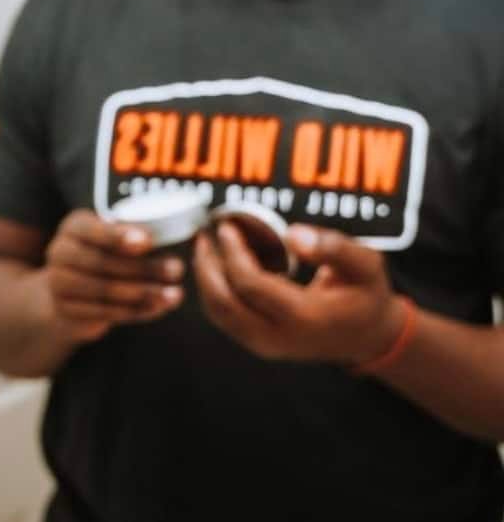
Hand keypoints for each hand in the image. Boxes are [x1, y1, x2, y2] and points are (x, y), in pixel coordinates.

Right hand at [44, 209, 184, 342]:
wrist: (73, 289)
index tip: (147, 242)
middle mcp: (59, 252)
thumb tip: (168, 237)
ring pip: (104, 290)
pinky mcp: (66, 309)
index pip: (92, 229)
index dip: (118, 236)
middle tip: (177, 269)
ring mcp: (58, 283)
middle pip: (102, 262)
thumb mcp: (117, 240)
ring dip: (144, 293)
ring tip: (174, 294)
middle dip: (144, 267)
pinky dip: (134, 311)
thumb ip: (136, 238)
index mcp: (74, 227)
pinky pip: (104, 312)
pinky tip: (157, 308)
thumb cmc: (106, 255)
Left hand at [194, 222, 406, 363]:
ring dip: (205, 277)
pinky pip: (223, 316)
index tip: (227, 227)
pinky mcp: (255, 342)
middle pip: (224, 302)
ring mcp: (264, 345)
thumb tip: (293, 234)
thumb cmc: (365, 295)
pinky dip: (213, 289)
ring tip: (206, 246)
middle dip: (207, 266)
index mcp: (304, 318)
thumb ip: (334, 248)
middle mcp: (278, 337)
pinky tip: (217, 264)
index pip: (251, 285)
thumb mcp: (366, 265)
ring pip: (217, 312)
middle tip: (205, 236)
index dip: (233, 253)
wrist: (367, 336)